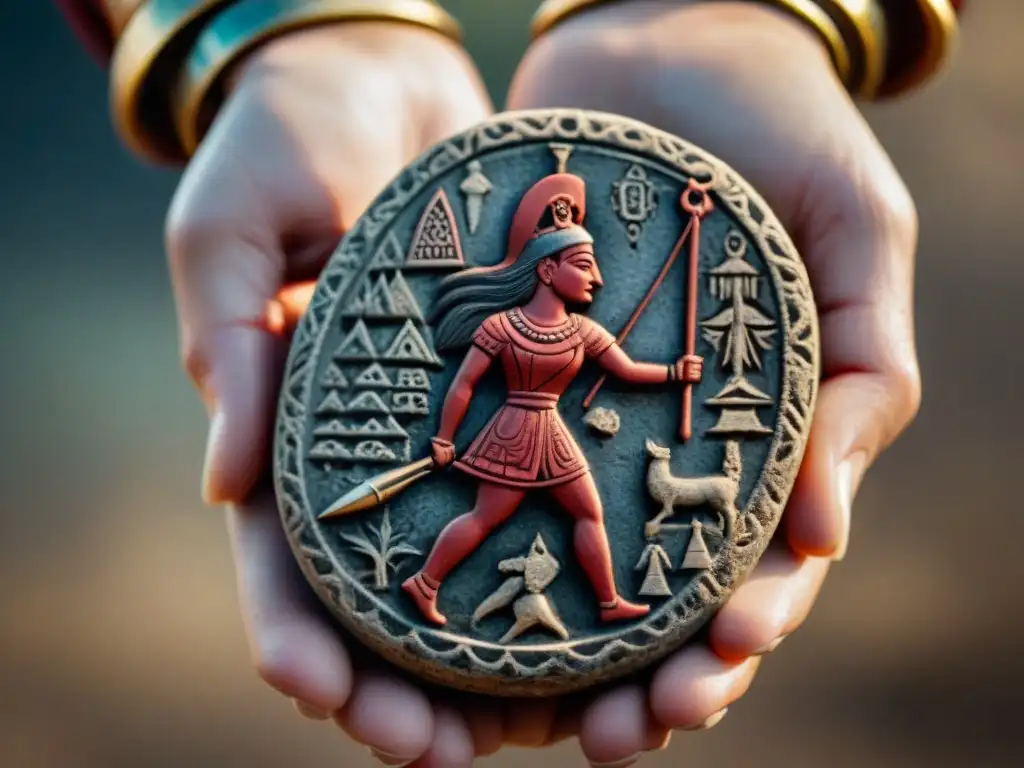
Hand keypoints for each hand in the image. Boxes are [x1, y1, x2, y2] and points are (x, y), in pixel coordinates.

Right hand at [165, 21, 495, 763]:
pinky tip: (599, 618)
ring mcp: (442, 427)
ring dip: (491, 657)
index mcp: (284, 430)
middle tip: (437, 753)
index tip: (330, 696)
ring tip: (538, 723)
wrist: (378, 86)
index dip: (300, 640)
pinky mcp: (509, 390)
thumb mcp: (233, 230)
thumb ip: (226, 343)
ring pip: (468, 573)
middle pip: (380, 599)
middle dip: (401, 684)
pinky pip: (540, 491)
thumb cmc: (285, 144)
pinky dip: (562, 563)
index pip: (279, 562)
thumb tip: (223, 485)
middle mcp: (367, 450)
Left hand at [508, 1, 920, 762]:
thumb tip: (823, 534)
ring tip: (521, 712)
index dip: (742, 631)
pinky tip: (437, 590)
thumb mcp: (857, 240)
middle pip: (660, 589)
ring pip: (566, 554)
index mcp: (760, 430)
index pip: (759, 564)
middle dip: (641, 674)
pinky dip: (469, 530)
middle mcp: (670, 436)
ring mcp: (591, 405)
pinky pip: (488, 455)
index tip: (708, 670)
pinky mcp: (516, 363)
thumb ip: (863, 376)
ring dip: (547, 643)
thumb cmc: (781, 134)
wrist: (666, 41)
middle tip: (611, 737)